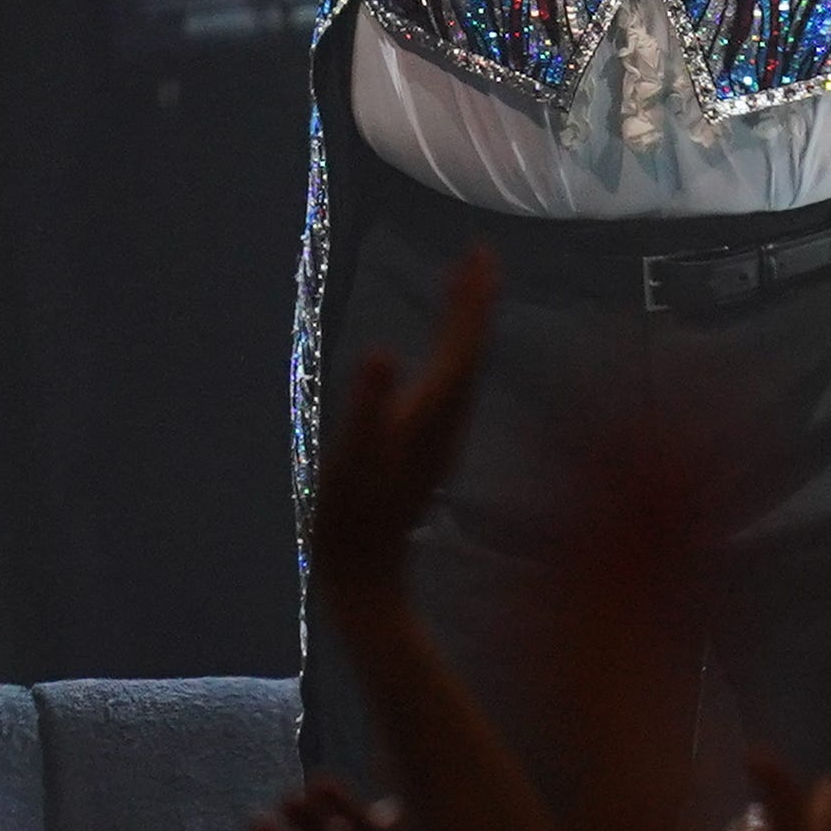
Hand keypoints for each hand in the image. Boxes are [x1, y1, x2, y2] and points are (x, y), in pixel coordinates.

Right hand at [311, 247, 496, 617]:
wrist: (365, 575)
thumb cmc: (350, 518)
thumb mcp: (351, 459)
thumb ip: (368, 407)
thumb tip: (380, 353)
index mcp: (431, 416)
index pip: (461, 347)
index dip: (471, 301)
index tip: (481, 254)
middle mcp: (447, 423)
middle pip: (470, 352)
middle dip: (475, 304)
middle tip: (480, 256)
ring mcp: (440, 439)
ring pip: (465, 370)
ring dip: (468, 327)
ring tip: (468, 289)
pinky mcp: (428, 450)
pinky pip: (451, 388)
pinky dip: (454, 357)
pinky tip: (446, 358)